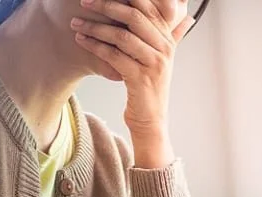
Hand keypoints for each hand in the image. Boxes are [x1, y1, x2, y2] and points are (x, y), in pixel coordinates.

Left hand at [71, 0, 193, 166]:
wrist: (151, 120)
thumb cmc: (150, 87)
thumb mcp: (162, 57)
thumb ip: (172, 34)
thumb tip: (185, 14)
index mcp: (167, 39)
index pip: (147, 7)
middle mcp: (164, 49)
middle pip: (134, 17)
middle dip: (106, 6)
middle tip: (84, 2)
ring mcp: (154, 63)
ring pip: (121, 36)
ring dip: (95, 28)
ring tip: (76, 24)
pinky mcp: (140, 78)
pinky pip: (114, 56)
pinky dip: (96, 46)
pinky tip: (82, 41)